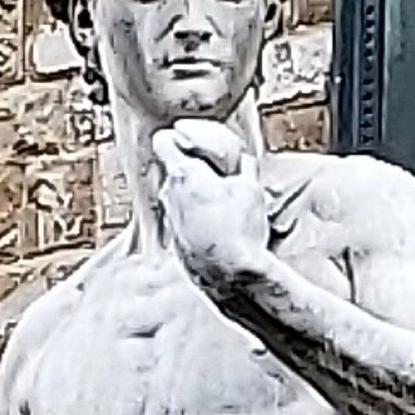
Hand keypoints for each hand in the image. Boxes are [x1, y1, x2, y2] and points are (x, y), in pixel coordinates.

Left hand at [153, 119, 270, 295]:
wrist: (232, 277)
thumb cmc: (239, 229)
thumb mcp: (251, 188)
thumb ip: (243, 164)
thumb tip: (242, 158)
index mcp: (183, 175)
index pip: (163, 141)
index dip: (177, 137)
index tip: (193, 143)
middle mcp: (168, 196)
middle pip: (170, 171)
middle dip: (189, 169)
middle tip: (214, 176)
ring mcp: (169, 222)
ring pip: (175, 198)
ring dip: (191, 196)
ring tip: (219, 206)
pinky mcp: (175, 244)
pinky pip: (181, 222)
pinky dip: (194, 220)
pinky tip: (216, 230)